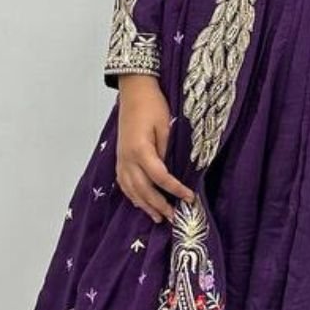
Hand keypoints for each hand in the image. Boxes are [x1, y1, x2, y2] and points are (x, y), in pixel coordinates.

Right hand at [115, 75, 195, 223]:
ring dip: (145, 205)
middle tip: (174, 217)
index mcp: (140, 150)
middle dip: (159, 205)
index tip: (189, 197)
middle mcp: (127, 158)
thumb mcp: (165, 125)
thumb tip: (172, 171)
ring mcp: (121, 159)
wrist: (134, 90)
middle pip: (143, 189)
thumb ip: (167, 150)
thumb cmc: (152, 105)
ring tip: (159, 218)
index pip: (160, 177)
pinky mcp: (119, 158)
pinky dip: (132, 196)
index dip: (175, 190)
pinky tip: (141, 203)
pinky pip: (123, 183)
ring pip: (131, 190)